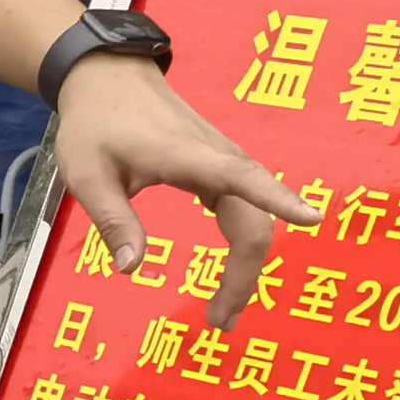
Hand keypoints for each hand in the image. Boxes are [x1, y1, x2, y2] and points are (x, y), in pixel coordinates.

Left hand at [53, 53, 319, 327]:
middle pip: (252, 219)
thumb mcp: (87, 174)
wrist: (108, 78)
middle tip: (220, 321)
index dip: (280, 199)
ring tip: (224, 311)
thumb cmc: (96, 122)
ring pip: (253, 218)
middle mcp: (219, 158)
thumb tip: (132, 268)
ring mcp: (224, 162)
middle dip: (245, 274)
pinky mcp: (221, 168)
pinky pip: (245, 208)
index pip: (244, 179)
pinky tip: (234, 272)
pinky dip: (244, 244)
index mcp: (188, 156)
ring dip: (246, 265)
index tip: (312, 219)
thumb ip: (113, 220)